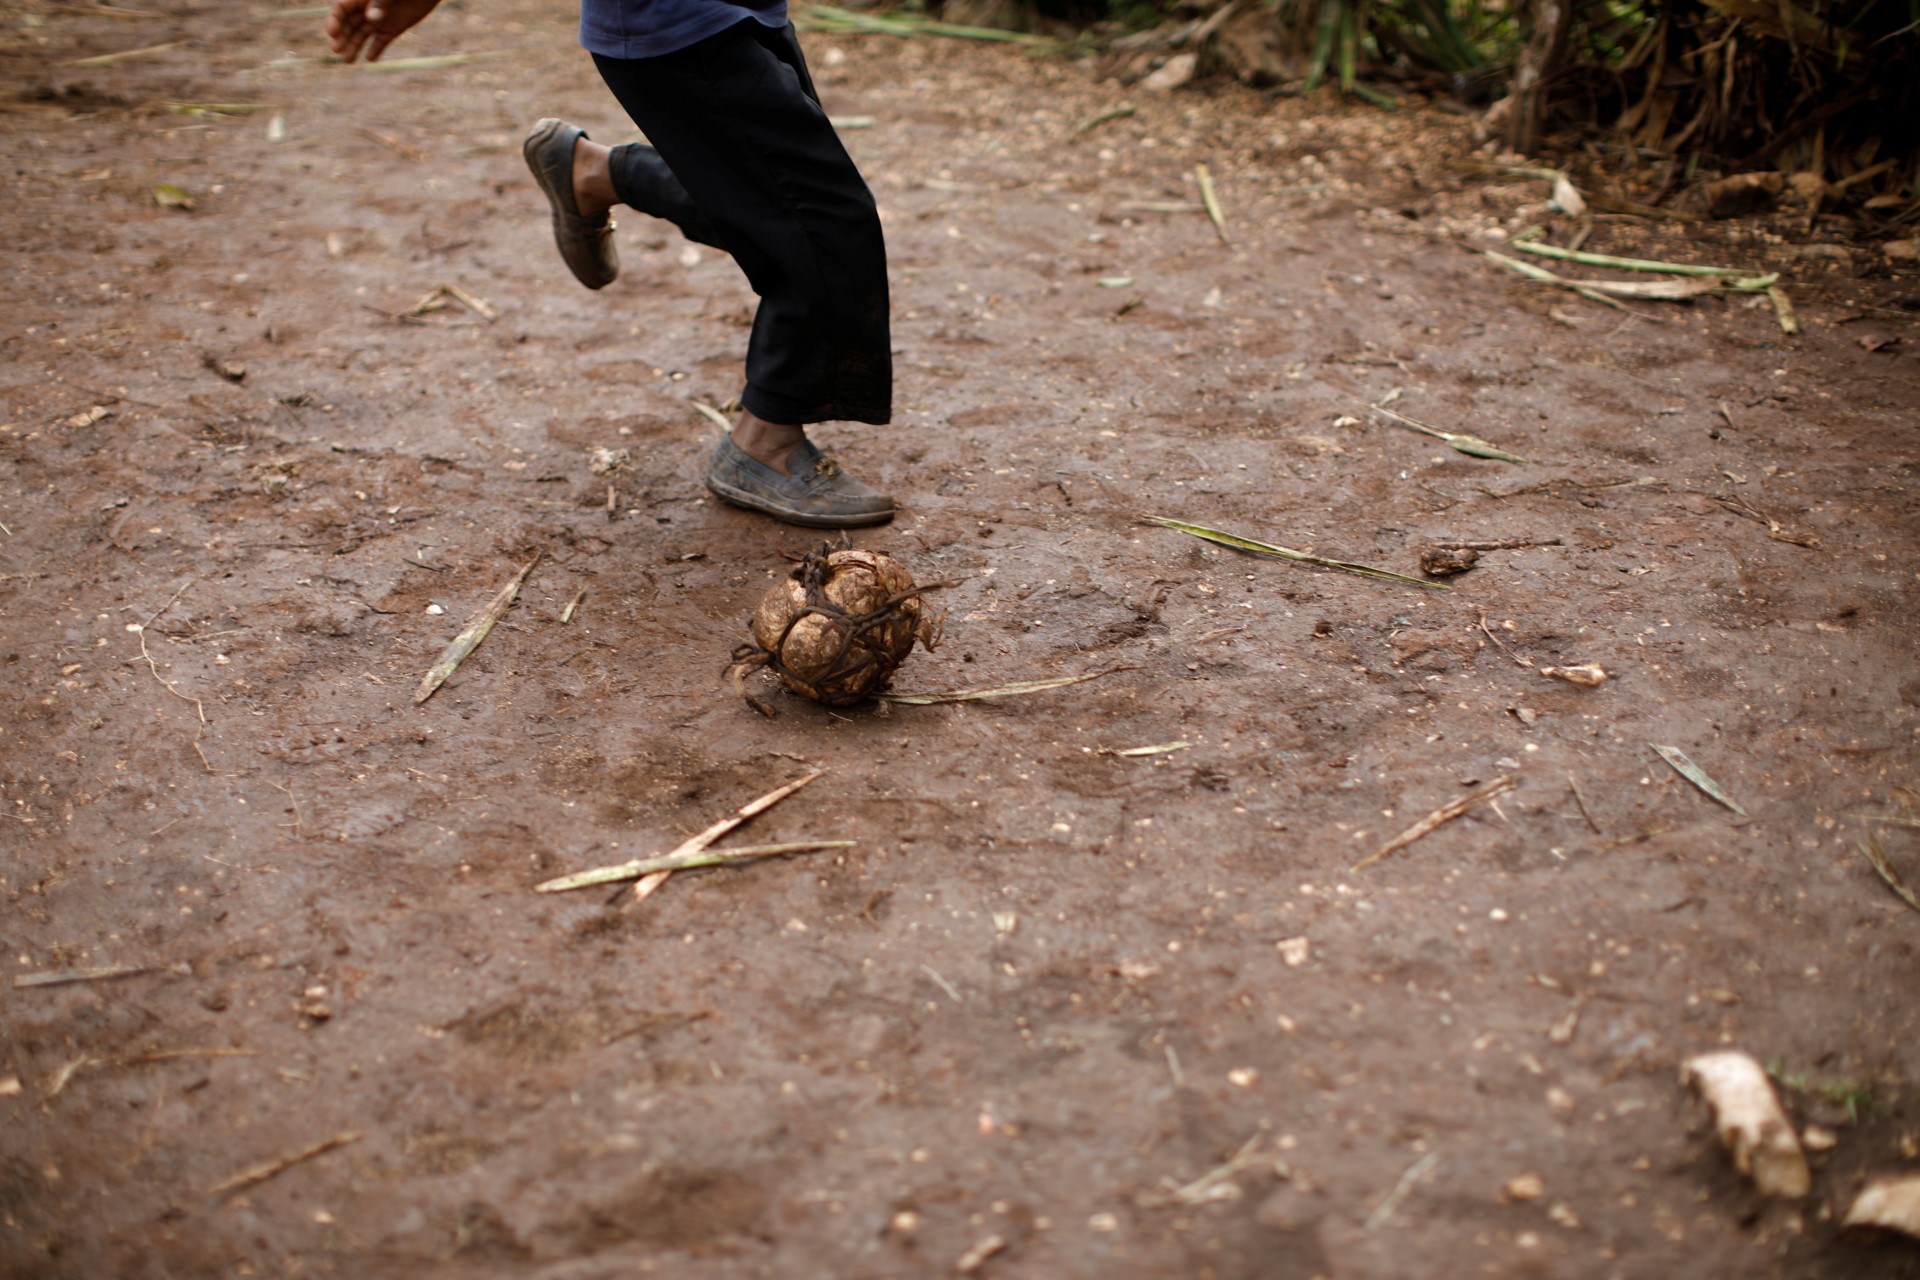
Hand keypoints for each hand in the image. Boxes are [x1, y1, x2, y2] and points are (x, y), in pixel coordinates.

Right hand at [326, 0, 441, 63]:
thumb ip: (380, 4)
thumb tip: (370, 18)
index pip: (341, 9)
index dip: (334, 21)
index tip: (333, 34)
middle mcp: (368, 9)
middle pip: (349, 24)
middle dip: (342, 37)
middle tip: (337, 51)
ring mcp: (380, 20)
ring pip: (363, 35)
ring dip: (354, 47)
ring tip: (348, 61)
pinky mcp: (394, 29)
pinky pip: (381, 41)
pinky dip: (376, 50)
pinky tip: (370, 59)